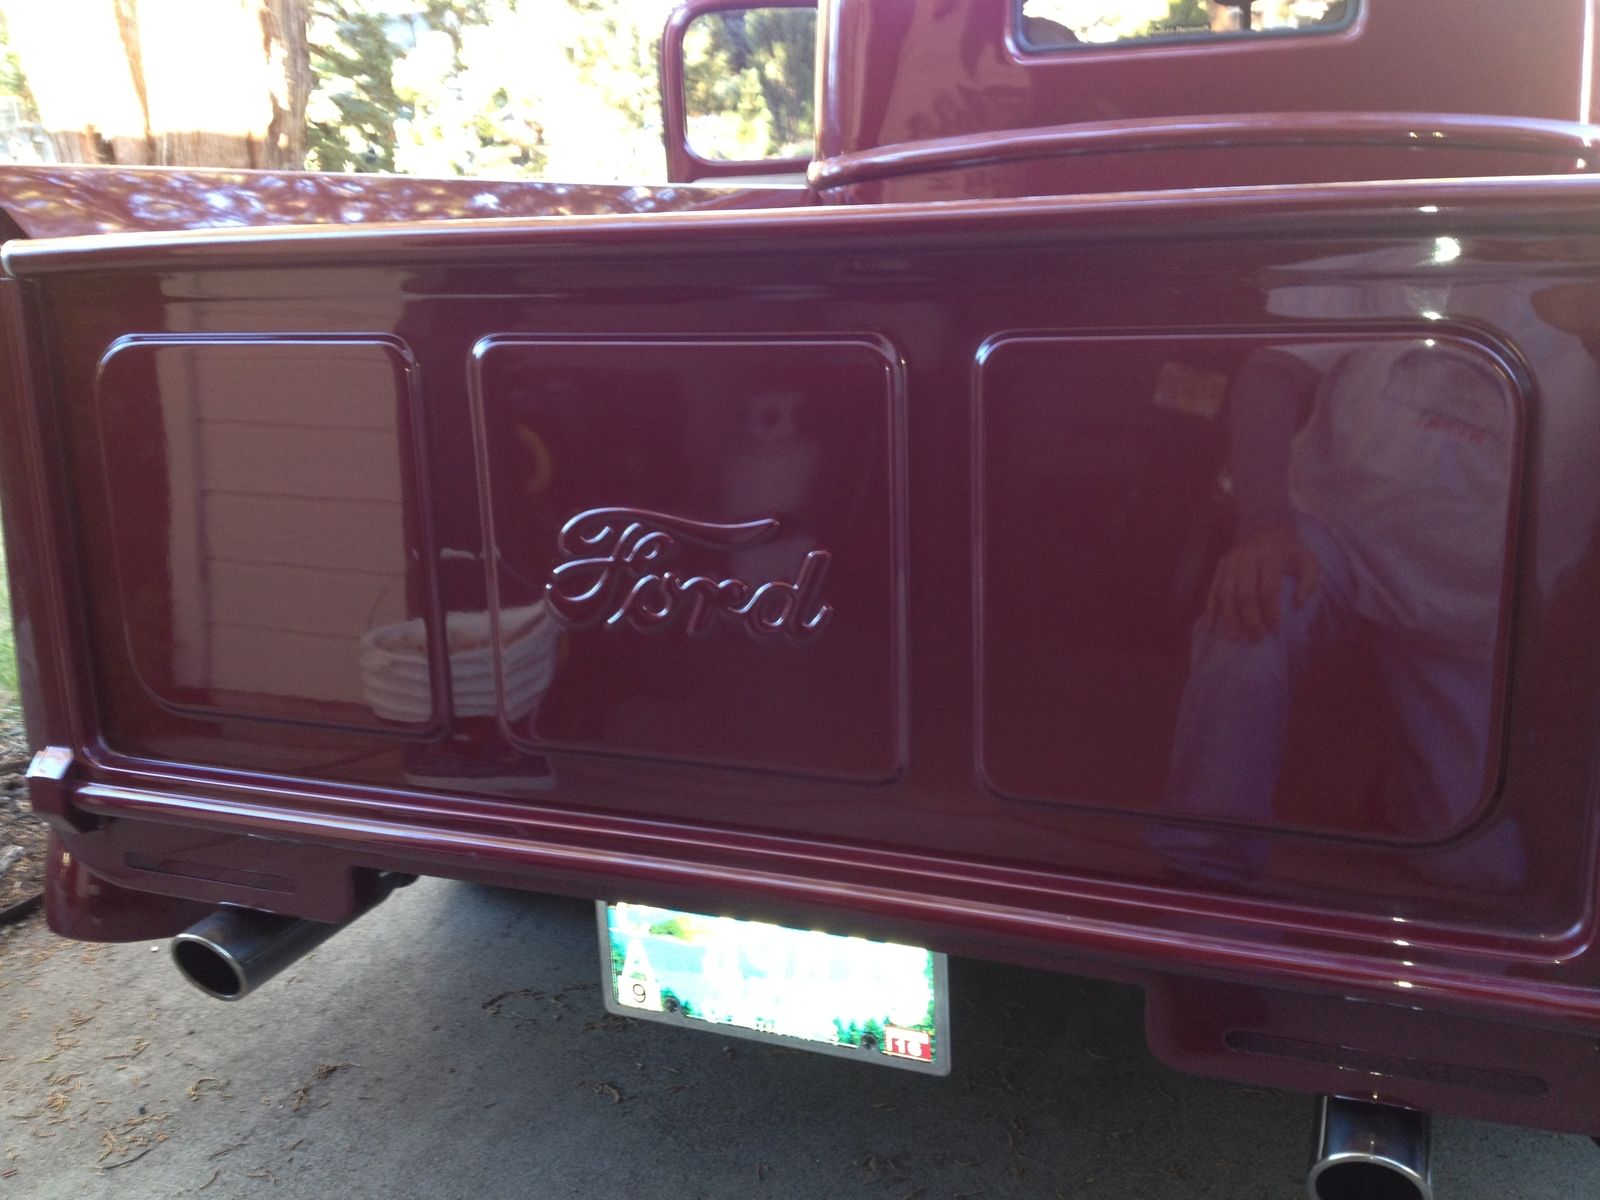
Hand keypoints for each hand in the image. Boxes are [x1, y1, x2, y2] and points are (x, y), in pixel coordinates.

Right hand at [1203, 524, 1319, 640]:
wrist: (1265, 526)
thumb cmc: (1288, 550)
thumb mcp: (1307, 560)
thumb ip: (1309, 581)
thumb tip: (1299, 604)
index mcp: (1270, 558)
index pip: (1268, 589)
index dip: (1270, 611)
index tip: (1274, 629)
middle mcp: (1247, 560)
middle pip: (1245, 594)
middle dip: (1249, 619)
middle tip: (1255, 638)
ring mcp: (1231, 563)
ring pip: (1225, 593)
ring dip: (1228, 617)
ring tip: (1233, 637)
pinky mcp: (1220, 566)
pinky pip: (1213, 589)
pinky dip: (1210, 608)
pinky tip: (1210, 625)